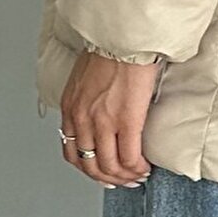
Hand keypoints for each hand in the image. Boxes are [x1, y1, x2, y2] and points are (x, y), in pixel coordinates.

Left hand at [59, 50, 159, 187]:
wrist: (125, 36)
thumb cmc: (111, 49)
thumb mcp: (86, 77)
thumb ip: (88, 99)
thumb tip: (102, 112)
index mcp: (71, 108)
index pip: (71, 151)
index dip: (88, 168)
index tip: (103, 172)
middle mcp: (82, 118)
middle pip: (89, 165)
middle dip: (107, 178)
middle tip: (122, 180)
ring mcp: (103, 122)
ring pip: (109, 166)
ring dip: (124, 177)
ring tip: (137, 176)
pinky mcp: (126, 120)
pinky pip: (130, 157)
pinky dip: (137, 168)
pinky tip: (146, 167)